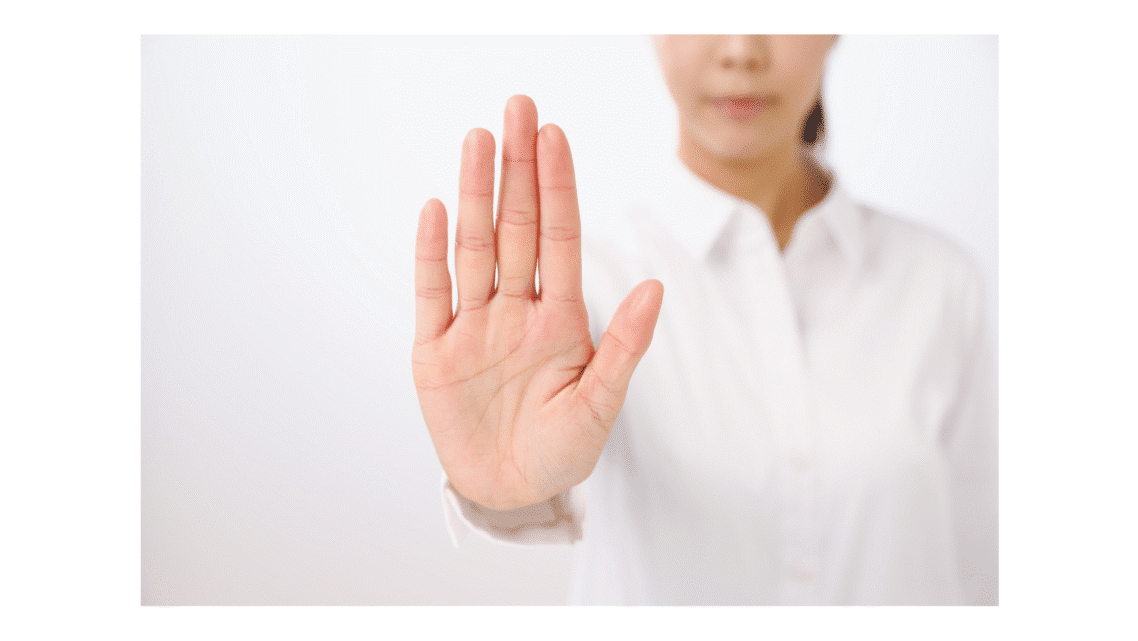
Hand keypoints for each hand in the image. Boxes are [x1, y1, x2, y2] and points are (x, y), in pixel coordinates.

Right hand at [412, 95, 663, 510]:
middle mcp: (515, 311)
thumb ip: (623, 346)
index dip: (557, 187)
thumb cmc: (562, 450)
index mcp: (559, 320)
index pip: (558, 238)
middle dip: (518, 169)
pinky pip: (432, 294)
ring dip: (476, 195)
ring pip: (474, 248)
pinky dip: (432, 253)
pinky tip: (436, 208)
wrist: (510, 492)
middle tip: (517, 108)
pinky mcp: (435, 351)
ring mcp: (473, 326)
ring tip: (478, 141)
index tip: (554, 135)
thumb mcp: (601, 404)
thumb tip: (655, 287)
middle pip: (516, 227)